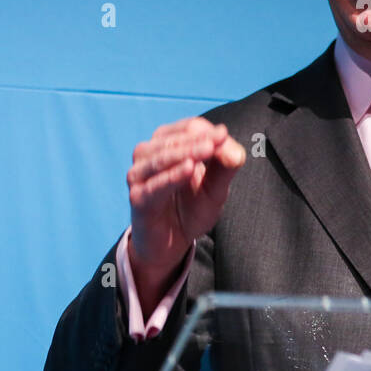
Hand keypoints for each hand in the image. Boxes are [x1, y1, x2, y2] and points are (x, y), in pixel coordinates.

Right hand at [126, 117, 245, 301]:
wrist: (173, 243)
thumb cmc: (192, 208)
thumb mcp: (216, 187)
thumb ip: (225, 166)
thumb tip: (233, 147)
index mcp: (168, 144)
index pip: (188, 128)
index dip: (208, 131)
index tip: (225, 136)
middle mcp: (149, 154)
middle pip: (173, 139)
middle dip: (199, 140)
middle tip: (220, 141)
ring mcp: (139, 176)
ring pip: (161, 157)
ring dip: (185, 152)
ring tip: (207, 150)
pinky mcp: (137, 198)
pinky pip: (155, 184)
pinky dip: (172, 176)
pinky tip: (189, 169)